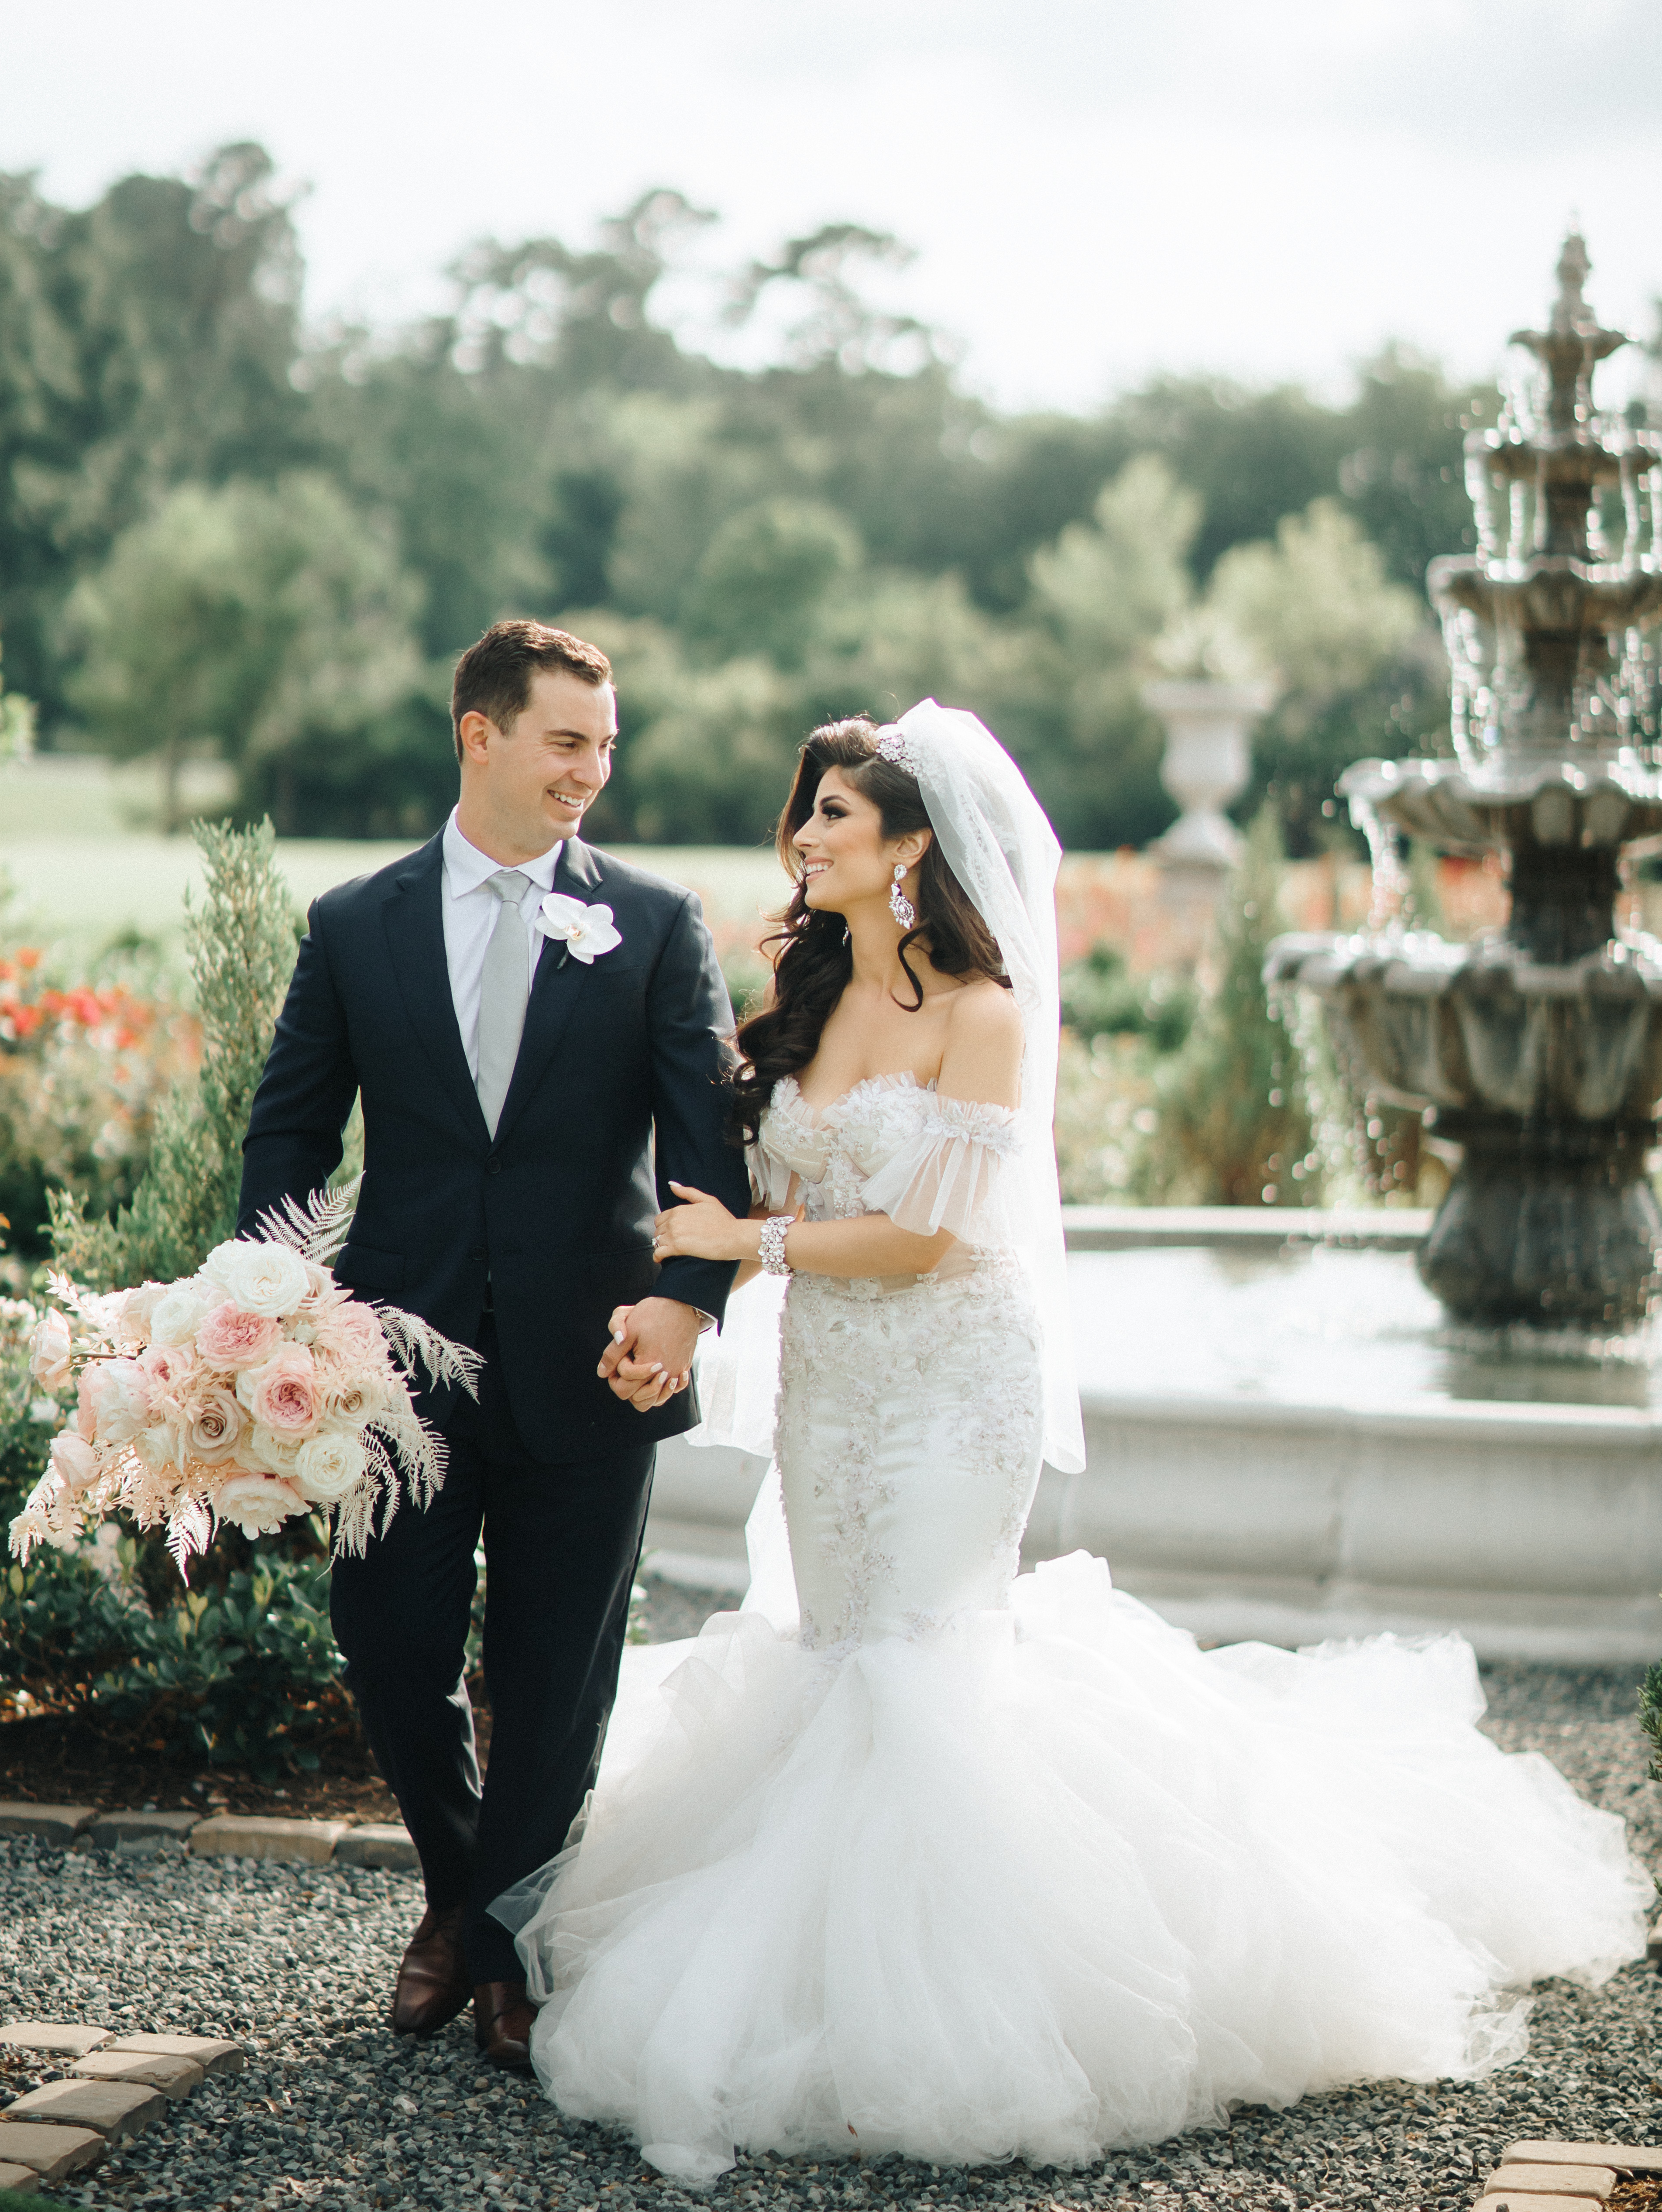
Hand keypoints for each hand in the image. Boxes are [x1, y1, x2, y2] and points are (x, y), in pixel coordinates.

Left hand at [597, 1296, 700, 1410]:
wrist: (682, 1303)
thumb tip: (602, 1373)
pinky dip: (664, 1388)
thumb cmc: (653, 1314)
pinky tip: (659, 1373)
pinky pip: (672, 1390)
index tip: (622, 1355)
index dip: (616, 1373)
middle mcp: (664, 1375)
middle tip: (627, 1364)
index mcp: (647, 1367)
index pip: (623, 1388)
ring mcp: (675, 1373)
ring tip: (640, 1372)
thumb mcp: (628, 1330)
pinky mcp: (683, 1368)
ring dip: (645, 1391)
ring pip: (656, 1400)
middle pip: (638, 1399)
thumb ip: (612, 1353)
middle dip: (628, 1384)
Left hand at [652, 1183, 755, 1263]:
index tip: (673, 1232)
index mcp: (679, 1209)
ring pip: (657, 1241)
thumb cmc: (724, 1220)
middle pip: (658, 1230)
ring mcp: (674, 1234)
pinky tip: (661, 1259)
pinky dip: (657, 1256)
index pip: (660, 1218)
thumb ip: (688, 1192)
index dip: (665, 1226)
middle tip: (673, 1242)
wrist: (733, 1236)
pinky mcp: (677, 1248)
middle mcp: (674, 1220)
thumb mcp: (707, 1200)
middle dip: (663, 1236)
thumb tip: (672, 1185)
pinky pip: (658, 1253)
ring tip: (670, 1250)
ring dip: (661, 1246)